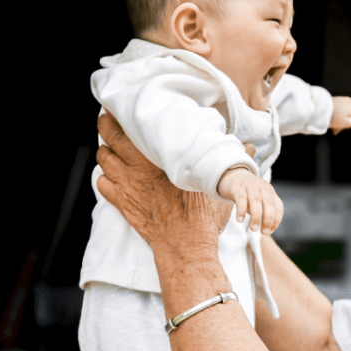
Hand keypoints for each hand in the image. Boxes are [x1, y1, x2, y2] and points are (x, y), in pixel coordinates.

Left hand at [96, 112, 232, 252]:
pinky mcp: (122, 204)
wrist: (185, 244)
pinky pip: (103, 184)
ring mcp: (126, 186)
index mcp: (158, 157)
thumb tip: (248, 147)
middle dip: (106, 126)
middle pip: (109, 138)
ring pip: (103, 160)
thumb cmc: (201, 214)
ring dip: (105, 152)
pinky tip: (113, 176)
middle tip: (107, 119)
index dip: (122, 114)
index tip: (123, 106)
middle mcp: (137, 168)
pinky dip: (105, 177)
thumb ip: (230, 160)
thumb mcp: (218, 182)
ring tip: (111, 146)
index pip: (132, 127)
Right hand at [217, 168, 284, 234]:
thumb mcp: (259, 200)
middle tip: (264, 233)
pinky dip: (241, 210)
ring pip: (256, 201)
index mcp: (270, 192)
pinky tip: (240, 220)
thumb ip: (264, 212)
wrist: (233, 176)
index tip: (270, 231)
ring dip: (256, 217)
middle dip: (268, 220)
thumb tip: (267, 230)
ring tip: (253, 229)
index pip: (278, 207)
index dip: (276, 220)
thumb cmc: (248, 194)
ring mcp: (250, 186)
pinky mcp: (237, 187)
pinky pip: (241, 199)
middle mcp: (262, 188)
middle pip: (269, 204)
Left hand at [329, 96, 350, 134]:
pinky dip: (338, 117)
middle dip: (350, 120)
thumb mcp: (347, 123)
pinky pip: (339, 110)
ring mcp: (340, 100)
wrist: (318, 109)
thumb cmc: (334, 117)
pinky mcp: (334, 101)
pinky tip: (332, 125)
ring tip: (335, 129)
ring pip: (346, 111)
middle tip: (343, 128)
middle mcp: (348, 101)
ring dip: (342, 120)